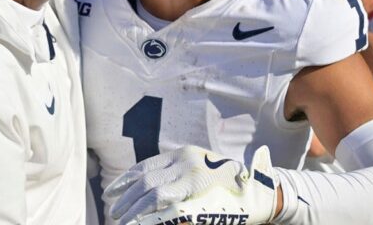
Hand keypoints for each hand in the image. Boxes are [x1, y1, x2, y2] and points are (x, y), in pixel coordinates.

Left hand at [105, 145, 278, 224]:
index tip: (111, 193)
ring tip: (120, 221)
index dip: (125, 181)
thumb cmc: (231, 186)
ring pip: (151, 196)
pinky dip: (150, 219)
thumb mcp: (202, 171)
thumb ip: (179, 176)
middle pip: (145, 181)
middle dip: (125, 198)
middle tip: (113, 213)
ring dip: (133, 211)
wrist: (262, 194)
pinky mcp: (198, 204)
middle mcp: (187, 164)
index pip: (145, 167)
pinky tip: (138, 224)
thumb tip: (146, 191)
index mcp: (185, 155)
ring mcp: (193, 183)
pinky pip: (166, 212)